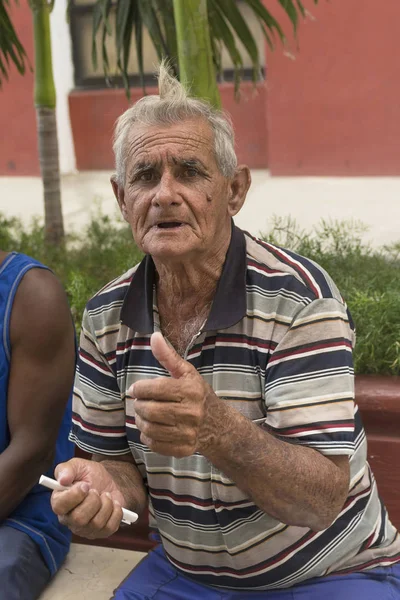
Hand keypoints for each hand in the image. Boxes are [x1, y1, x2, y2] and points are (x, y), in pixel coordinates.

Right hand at [50, 458, 125, 538]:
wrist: (108, 482)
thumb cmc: (90, 475)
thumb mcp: (78, 465)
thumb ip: (66, 469)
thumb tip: (62, 480)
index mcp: (60, 502)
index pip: (59, 506)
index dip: (74, 495)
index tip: (85, 485)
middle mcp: (69, 519)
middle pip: (79, 518)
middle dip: (93, 501)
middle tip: (97, 490)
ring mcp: (85, 529)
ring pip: (96, 523)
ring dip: (106, 504)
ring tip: (105, 495)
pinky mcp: (101, 532)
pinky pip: (110, 527)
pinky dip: (116, 512)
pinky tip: (113, 504)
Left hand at [130, 332, 219, 457]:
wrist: (218, 425)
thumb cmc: (198, 394)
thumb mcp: (186, 373)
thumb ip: (168, 356)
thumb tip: (154, 336)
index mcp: (190, 391)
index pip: (155, 389)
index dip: (139, 388)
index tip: (136, 388)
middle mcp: (191, 412)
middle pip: (149, 410)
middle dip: (138, 405)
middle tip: (139, 402)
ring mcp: (188, 433)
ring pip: (150, 428)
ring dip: (140, 420)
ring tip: (143, 414)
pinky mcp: (184, 449)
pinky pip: (155, 444)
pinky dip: (147, 436)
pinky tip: (151, 428)